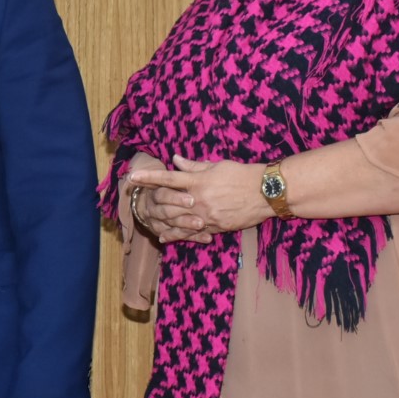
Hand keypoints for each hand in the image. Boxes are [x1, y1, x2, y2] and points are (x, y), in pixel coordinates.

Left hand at [128, 155, 271, 241]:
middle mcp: (199, 199)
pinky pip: (194, 234)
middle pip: (169, 202)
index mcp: (198, 181)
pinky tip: (168, 237)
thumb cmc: (242, 175)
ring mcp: (206, 215)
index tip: (132, 176)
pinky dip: (180, 236)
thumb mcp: (217, 166)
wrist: (265, 193)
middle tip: (134, 200)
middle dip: (151, 201)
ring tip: (150, 225)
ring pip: (178, 222)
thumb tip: (176, 160)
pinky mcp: (216, 227)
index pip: (168, 179)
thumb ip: (194, 166)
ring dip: (163, 223)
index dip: (149, 177)